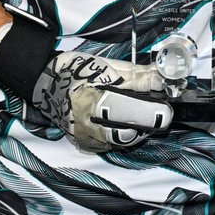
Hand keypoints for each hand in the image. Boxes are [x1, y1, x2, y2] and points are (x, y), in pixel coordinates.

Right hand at [32, 52, 173, 152]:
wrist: (46, 82)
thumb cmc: (78, 71)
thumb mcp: (108, 68)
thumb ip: (138, 77)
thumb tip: (164, 80)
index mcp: (91, 105)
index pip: (129, 117)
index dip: (151, 115)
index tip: (167, 109)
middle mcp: (86, 129)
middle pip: (129, 136)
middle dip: (148, 124)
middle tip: (159, 110)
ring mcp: (85, 140)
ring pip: (123, 143)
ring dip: (138, 129)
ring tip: (142, 112)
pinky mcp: (85, 145)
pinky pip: (112, 144)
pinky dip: (124, 133)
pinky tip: (125, 120)